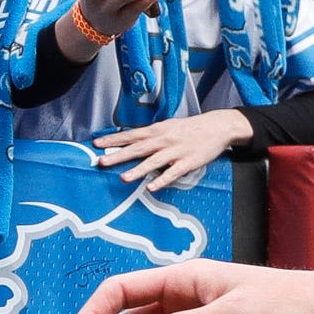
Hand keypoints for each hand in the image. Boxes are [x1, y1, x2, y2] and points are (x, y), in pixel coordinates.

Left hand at [95, 108, 252, 190]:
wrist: (218, 126)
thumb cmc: (190, 128)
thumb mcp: (168, 126)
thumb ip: (151, 135)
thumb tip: (130, 141)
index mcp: (158, 130)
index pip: (131, 135)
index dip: (114, 139)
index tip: (96, 144)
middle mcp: (164, 139)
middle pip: (138, 148)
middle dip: (119, 155)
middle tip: (102, 161)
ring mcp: (176, 151)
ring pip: (154, 161)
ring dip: (138, 170)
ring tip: (123, 178)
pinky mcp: (188, 162)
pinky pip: (173, 172)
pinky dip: (162, 180)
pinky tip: (151, 187)